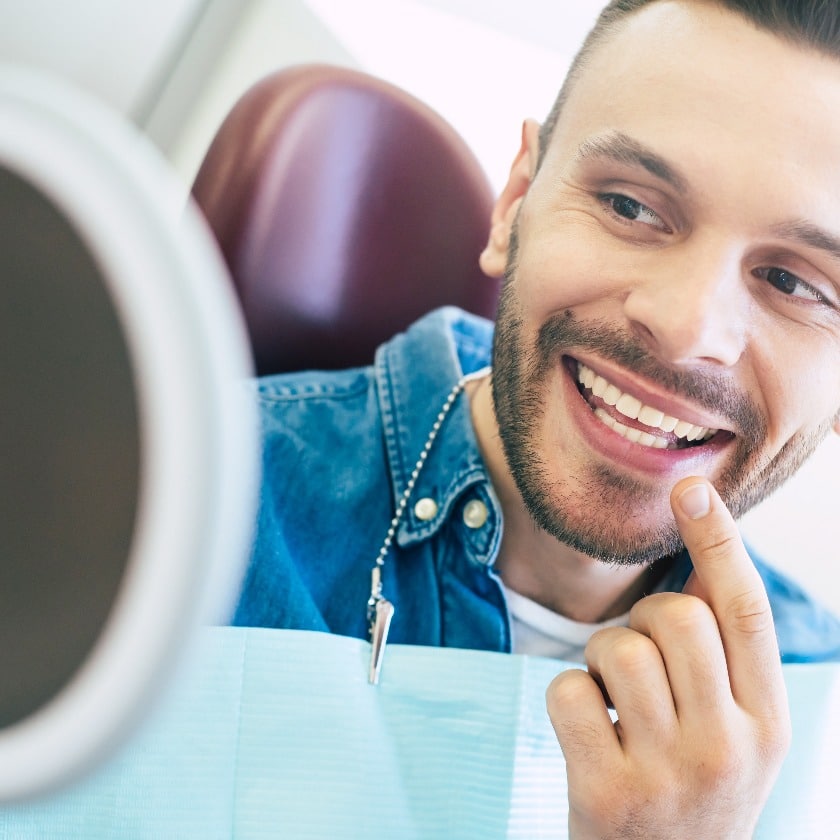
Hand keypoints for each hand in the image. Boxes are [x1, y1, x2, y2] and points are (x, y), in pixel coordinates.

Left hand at [545, 477, 791, 839]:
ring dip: (601, 659)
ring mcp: (667, 775)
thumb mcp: (734, 730)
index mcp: (769, 724)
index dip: (719, 542)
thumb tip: (703, 550)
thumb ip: (725, 656)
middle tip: (639, 658)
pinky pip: (568, 689)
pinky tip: (588, 730)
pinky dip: (568, 695)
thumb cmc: (690, 784)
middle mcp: (729, 749)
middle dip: (643, 618)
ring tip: (615, 701)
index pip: (747, 614)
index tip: (691, 488)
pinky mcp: (606, 793)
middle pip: (676, 618)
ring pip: (617, 647)